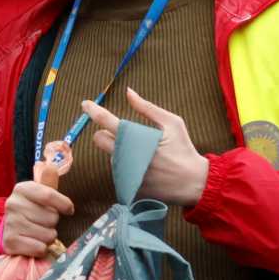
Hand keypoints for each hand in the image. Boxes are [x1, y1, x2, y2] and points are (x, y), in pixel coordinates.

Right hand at [1, 176, 74, 257]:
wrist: (12, 228)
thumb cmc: (33, 209)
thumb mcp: (40, 192)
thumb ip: (48, 181)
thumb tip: (51, 167)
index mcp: (22, 189)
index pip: (49, 195)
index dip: (64, 204)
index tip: (69, 210)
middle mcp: (12, 204)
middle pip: (51, 218)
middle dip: (53, 223)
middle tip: (44, 223)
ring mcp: (10, 224)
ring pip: (47, 235)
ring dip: (48, 237)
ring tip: (39, 233)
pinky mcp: (10, 243)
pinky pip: (39, 248)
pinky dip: (41, 248)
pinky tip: (34, 243)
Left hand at [81, 90, 209, 207]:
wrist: (192, 182)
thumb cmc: (183, 149)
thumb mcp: (172, 123)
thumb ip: (147, 108)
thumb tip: (128, 92)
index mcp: (135, 138)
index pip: (106, 121)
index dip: (94, 111)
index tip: (85, 104)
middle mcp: (125, 157)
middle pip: (99, 140)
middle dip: (106, 134)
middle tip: (125, 135)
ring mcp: (124, 174)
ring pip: (111, 157)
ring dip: (121, 153)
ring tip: (146, 156)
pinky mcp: (125, 187)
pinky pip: (119, 173)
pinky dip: (128, 168)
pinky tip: (146, 169)